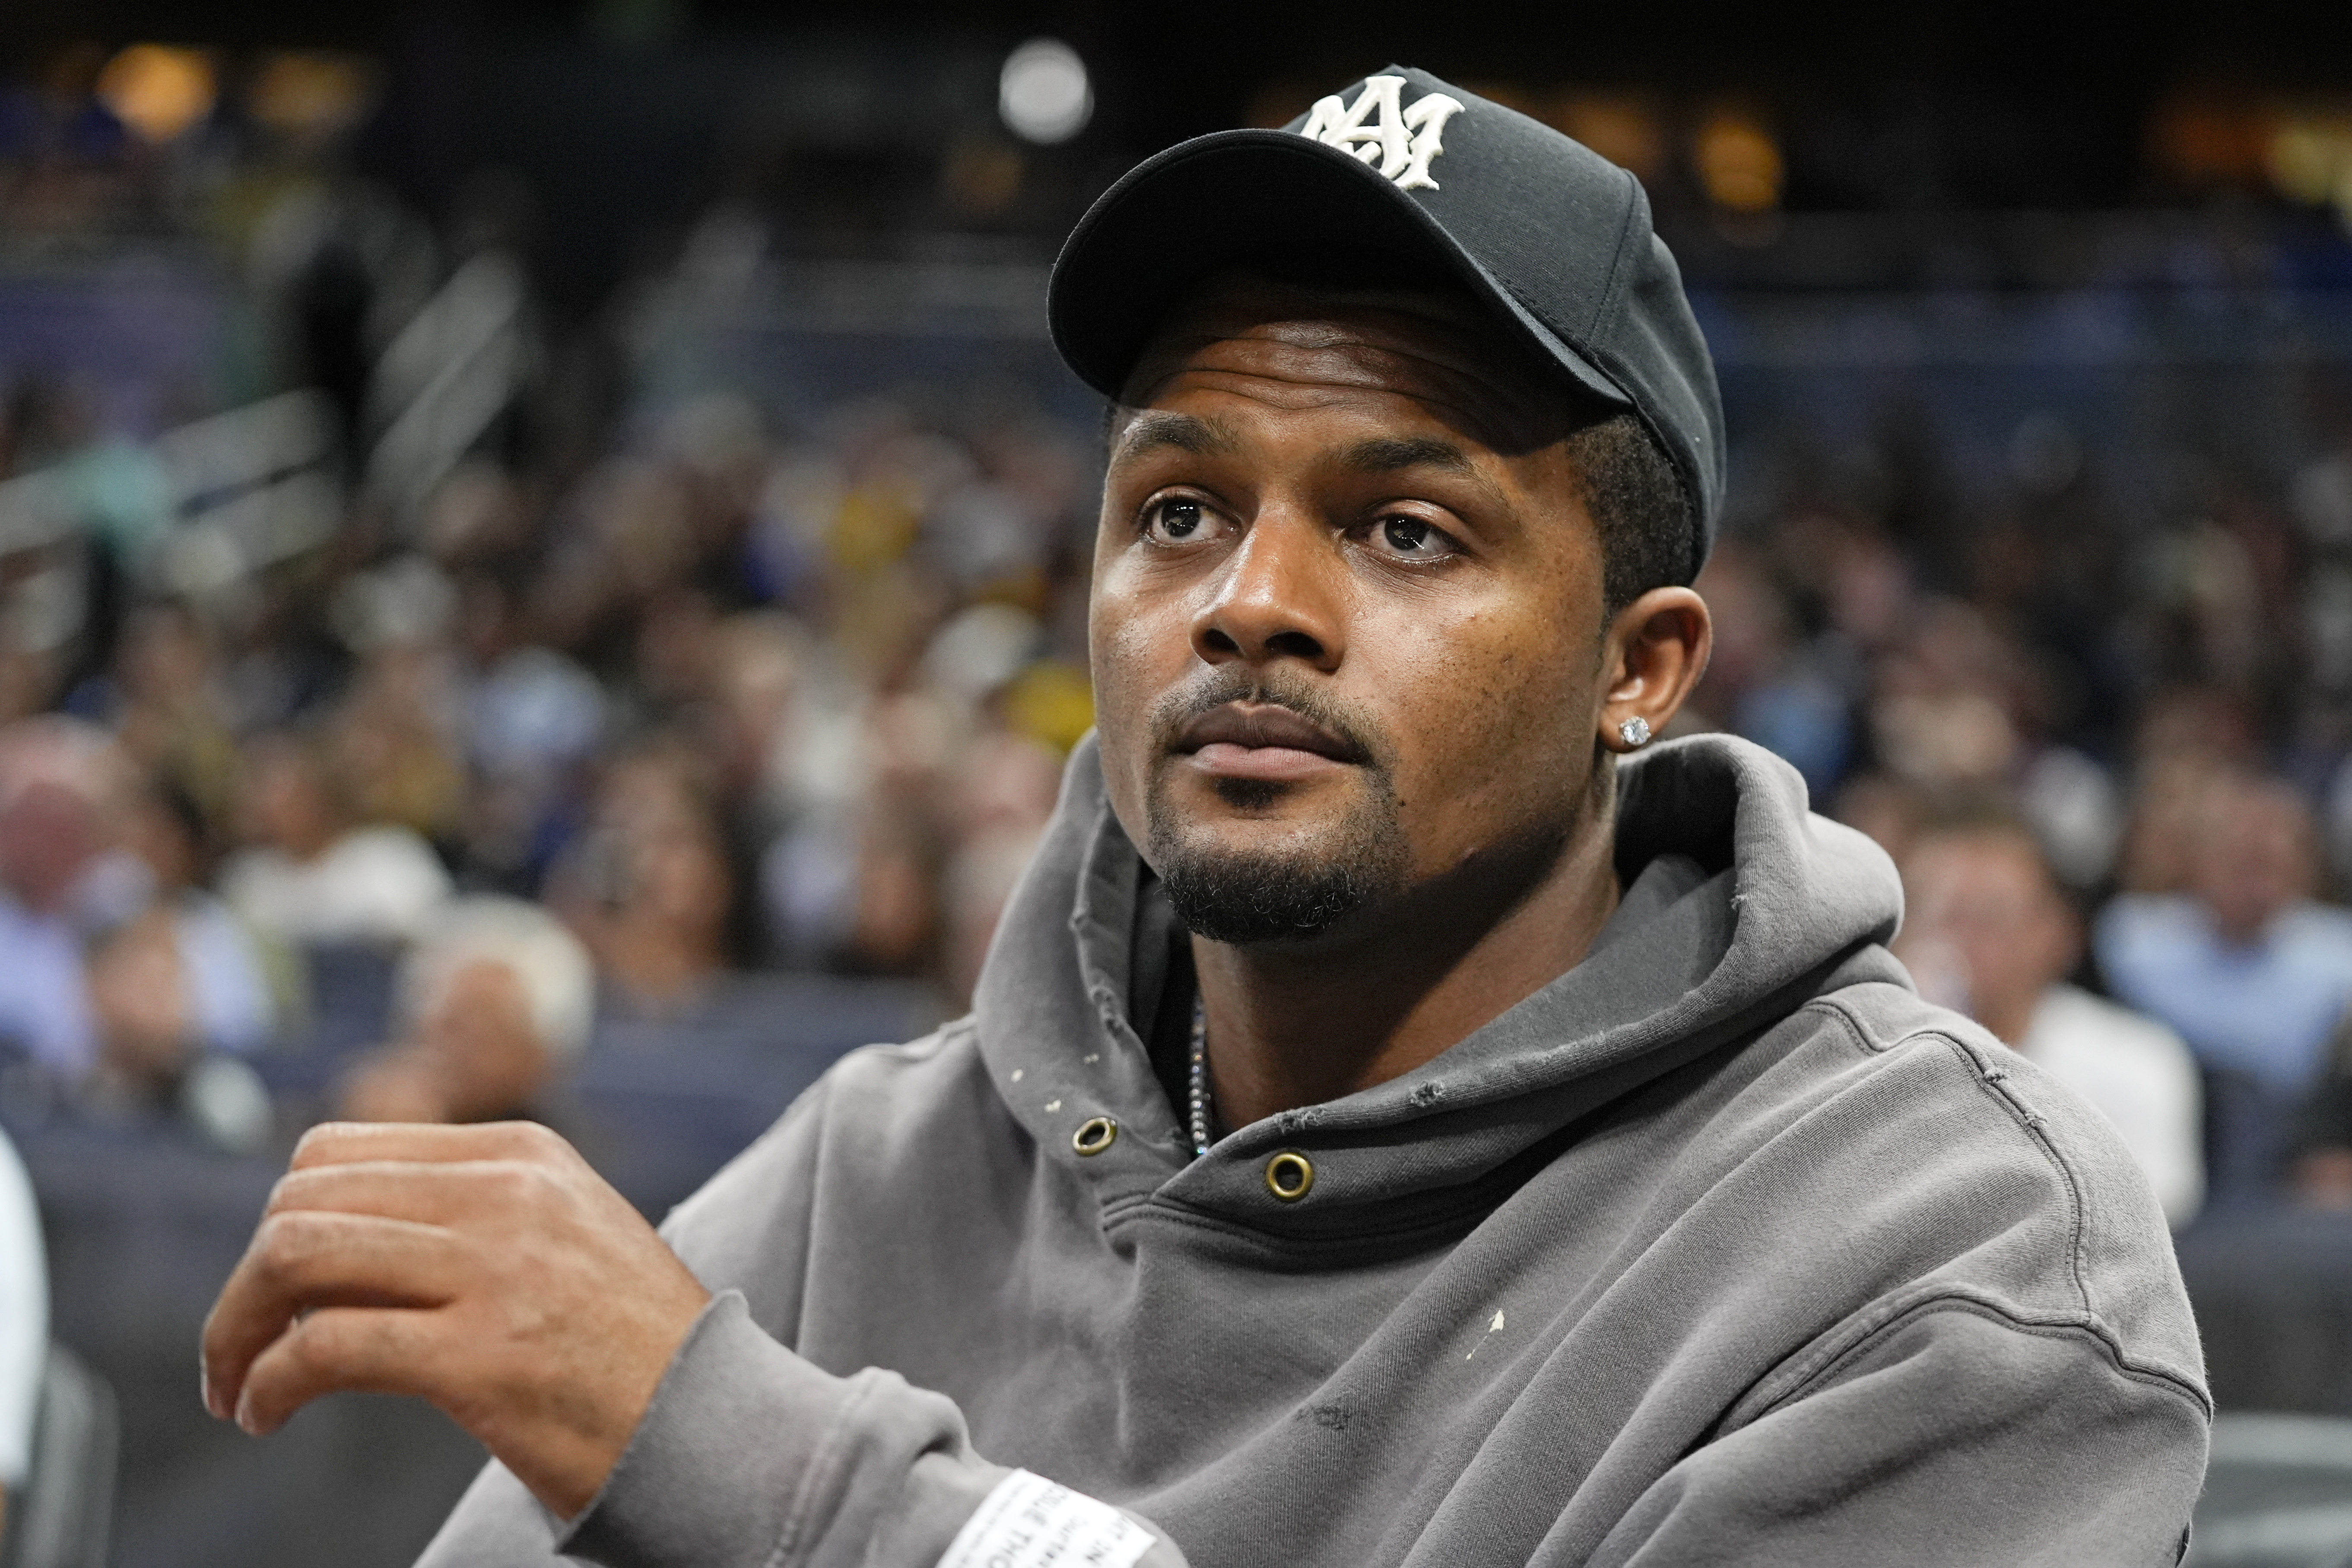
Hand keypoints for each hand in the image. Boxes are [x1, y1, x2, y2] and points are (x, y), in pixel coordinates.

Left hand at [200, 1121, 711, 1518]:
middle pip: (302, 1200)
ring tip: (240, 1384)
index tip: (273, 1292)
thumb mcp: (565, 1232)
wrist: (719, 1425)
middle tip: (238, 1349)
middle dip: (244, 1282)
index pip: (338, 1150)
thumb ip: (472, 1211)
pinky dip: (267, 1383)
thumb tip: (329, 1233)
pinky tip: (267, 1413)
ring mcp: (497, 1271)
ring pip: (296, 1258)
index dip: (281, 1220)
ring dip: (235, 1330)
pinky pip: (323, 1347)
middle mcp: (508, 1194)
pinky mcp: (483, 1355)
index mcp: (523, 1153)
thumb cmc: (633, 1349)